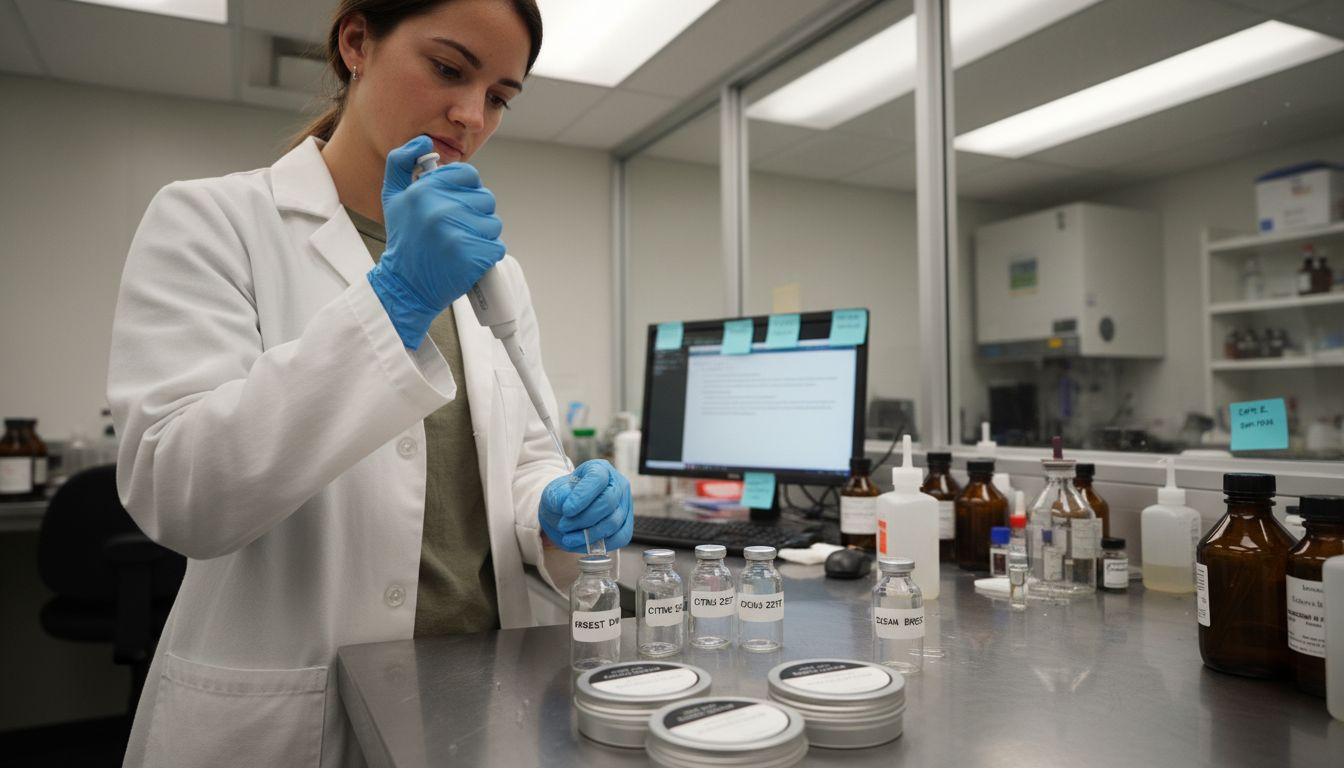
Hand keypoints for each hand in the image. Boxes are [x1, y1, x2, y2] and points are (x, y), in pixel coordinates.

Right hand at [366, 135, 505, 348]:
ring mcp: (459, 234)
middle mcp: (441, 209)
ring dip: (482, 235)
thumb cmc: (404, 241)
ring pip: (493, 223)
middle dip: (474, 214)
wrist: (405, 287)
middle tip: (455, 230)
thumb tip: (423, 140)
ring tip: (460, 245)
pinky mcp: (474, 256)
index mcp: (424, 190)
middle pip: (485, 199)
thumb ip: (401, 162)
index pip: (469, 174)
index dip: (465, 190)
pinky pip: (496, 246)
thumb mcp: (393, 197)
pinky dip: (486, 254)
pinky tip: (468, 259)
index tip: (455, 205)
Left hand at [539, 460, 632, 552]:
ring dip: (588, 534)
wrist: (567, 513)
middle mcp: (617, 484)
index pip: (597, 479)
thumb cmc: (563, 499)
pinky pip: (620, 538)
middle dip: (583, 518)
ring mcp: (625, 505)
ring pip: (613, 522)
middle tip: (564, 525)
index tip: (566, 510)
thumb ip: (558, 496)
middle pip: (608, 502)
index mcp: (600, 469)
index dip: (582, 496)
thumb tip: (566, 503)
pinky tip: (583, 543)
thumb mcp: (553, 493)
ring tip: (569, 537)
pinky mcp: (626, 524)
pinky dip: (601, 544)